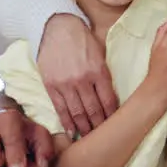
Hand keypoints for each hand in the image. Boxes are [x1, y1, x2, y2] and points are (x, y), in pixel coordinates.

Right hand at [37, 14, 118, 137]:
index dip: (112, 115)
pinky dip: (66, 122)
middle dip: (99, 125)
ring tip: (89, 137)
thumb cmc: (83, 40)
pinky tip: (71, 131)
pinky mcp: (51, 85)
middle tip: (103, 137)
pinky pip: (60, 108)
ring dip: (84, 127)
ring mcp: (66, 84)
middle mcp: (83, 80)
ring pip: (77, 112)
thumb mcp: (101, 54)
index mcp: (99, 71)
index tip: (115, 125)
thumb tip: (110, 96)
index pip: (109, 100)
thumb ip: (104, 75)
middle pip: (93, 110)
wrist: (57, 28)